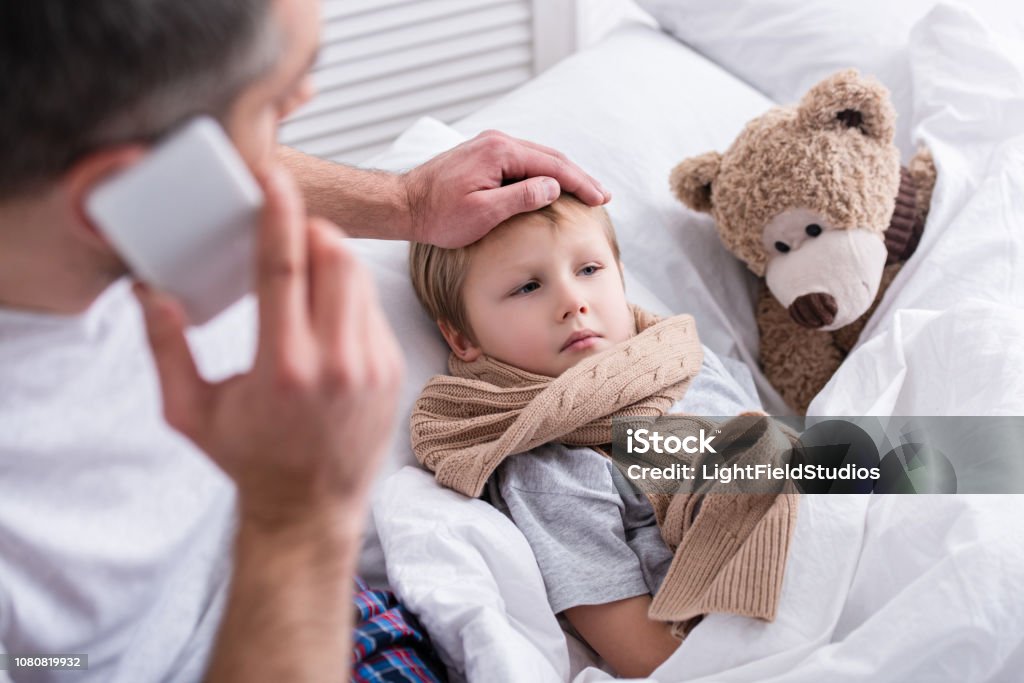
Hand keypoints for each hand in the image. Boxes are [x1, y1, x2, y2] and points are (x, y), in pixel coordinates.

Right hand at [134, 166, 403, 530]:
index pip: (285, 268)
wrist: (311, 508)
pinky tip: (323, 317)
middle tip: (285, 232)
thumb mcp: (190, 413)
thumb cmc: (249, 461)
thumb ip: (165, 350)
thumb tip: (152, 292)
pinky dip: (346, 296)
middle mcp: (336, 362)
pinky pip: (371, 307)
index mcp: (283, 367)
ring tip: (302, 270)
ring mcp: (372, 365)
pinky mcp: (391, 369)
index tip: (275, 180)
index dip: (279, 214)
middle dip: (308, 230)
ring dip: (329, 258)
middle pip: (334, 257)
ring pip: (358, 276)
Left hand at [401, 129, 610, 247]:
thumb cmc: (438, 214)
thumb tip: (554, 186)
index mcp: (500, 152)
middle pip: (550, 157)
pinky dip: (544, 173)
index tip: (600, 199)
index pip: (552, 166)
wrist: (404, 205)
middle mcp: (497, 142)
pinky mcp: (484, 156)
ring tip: (585, 191)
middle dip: (578, 177)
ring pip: (538, 158)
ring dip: (563, 175)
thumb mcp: (483, 213)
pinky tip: (554, 186)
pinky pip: (524, 161)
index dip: (580, 183)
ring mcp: (490, 146)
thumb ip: (521, 197)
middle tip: (602, 195)